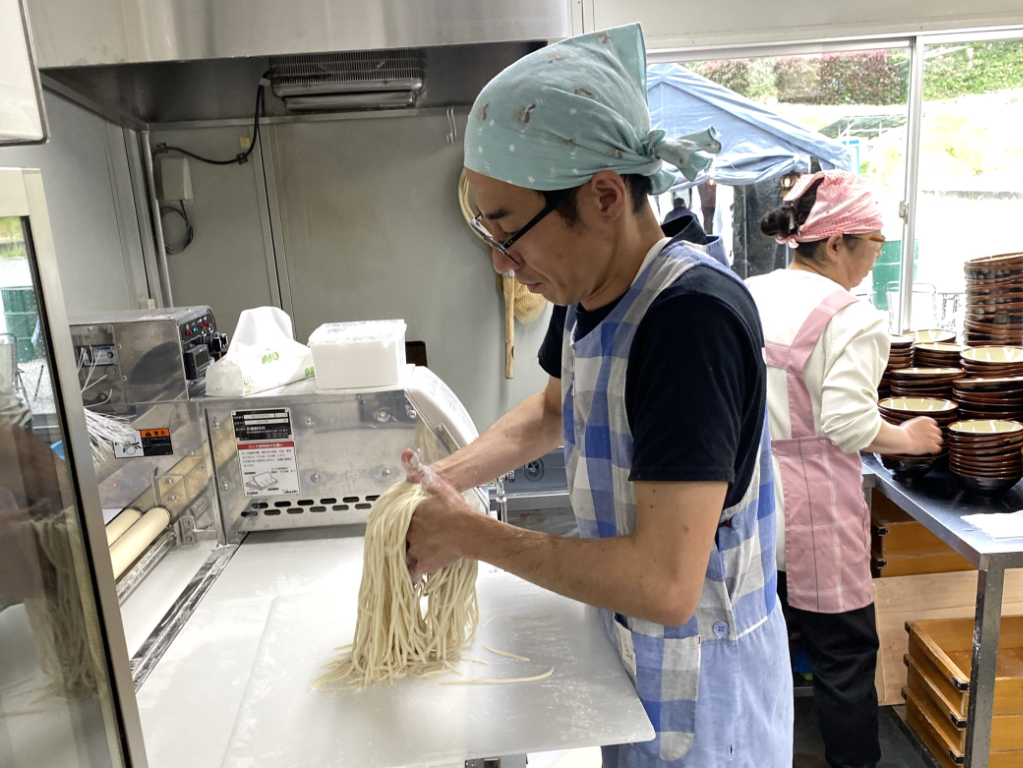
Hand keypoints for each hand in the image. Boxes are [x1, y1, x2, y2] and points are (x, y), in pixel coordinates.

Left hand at [401, 449, 476, 580]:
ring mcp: (415, 549)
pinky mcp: (424, 563)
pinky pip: (412, 573)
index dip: (394, 524)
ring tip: (401, 560)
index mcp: (409, 514)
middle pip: (397, 538)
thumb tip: (406, 454)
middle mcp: (408, 532)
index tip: (394, 526)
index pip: (394, 520)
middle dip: (397, 540)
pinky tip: (407, 580)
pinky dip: (410, 576)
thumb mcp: (437, 485)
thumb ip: (420, 472)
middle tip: (397, 543)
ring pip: (402, 555)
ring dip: (402, 556)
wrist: (468, 530)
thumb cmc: (454, 509)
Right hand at [900, 416, 942, 455]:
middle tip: (926, 440)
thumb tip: (917, 428)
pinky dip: (934, 450)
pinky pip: (938, 449)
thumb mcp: (910, 423)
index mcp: (926, 420)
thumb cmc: (901, 431)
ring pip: (940, 440)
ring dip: (935, 443)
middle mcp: (931, 427)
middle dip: (933, 436)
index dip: (930, 429)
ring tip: (928, 446)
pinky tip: (930, 451)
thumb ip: (918, 425)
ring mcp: (933, 437)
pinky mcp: (932, 445)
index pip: (934, 424)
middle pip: (938, 432)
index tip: (926, 432)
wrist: (901, 438)